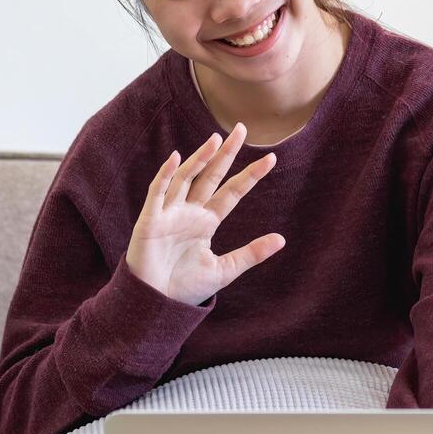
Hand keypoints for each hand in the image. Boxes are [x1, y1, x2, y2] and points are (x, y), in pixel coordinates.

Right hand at [125, 122, 284, 305]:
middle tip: (241, 129)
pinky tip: (176, 158)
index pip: (232, 192)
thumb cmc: (185, 287)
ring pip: (186, 178)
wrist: (156, 304)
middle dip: (225, 154)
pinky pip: (158, 192)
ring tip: (216, 140)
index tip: (271, 159)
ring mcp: (169, 213)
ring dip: (199, 159)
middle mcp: (189, 212)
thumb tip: (282, 240)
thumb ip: (251, 254)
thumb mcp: (225, 270)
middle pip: (210, 176)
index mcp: (206, 222)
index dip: (250, 176)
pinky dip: (166, 175)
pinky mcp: (150, 220)